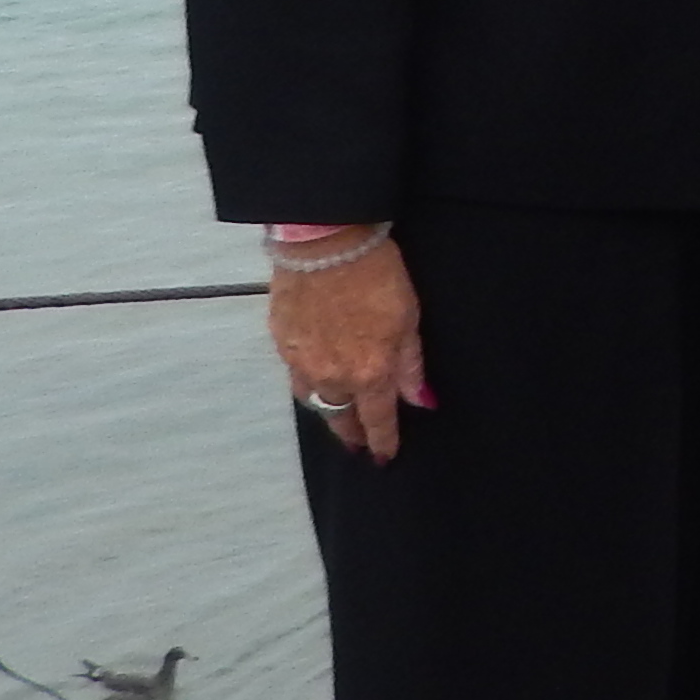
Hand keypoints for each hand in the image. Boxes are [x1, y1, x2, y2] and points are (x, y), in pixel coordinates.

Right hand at [273, 239, 426, 461]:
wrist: (324, 243)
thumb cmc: (375, 274)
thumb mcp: (409, 318)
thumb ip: (411, 365)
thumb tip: (420, 400)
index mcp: (369, 373)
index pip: (378, 420)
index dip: (383, 441)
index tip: (384, 456)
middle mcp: (331, 376)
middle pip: (339, 418)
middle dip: (350, 433)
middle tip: (358, 443)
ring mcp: (301, 361)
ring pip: (314, 399)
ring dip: (328, 409)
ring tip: (338, 413)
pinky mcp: (280, 341)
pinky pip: (295, 374)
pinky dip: (309, 382)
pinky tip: (315, 377)